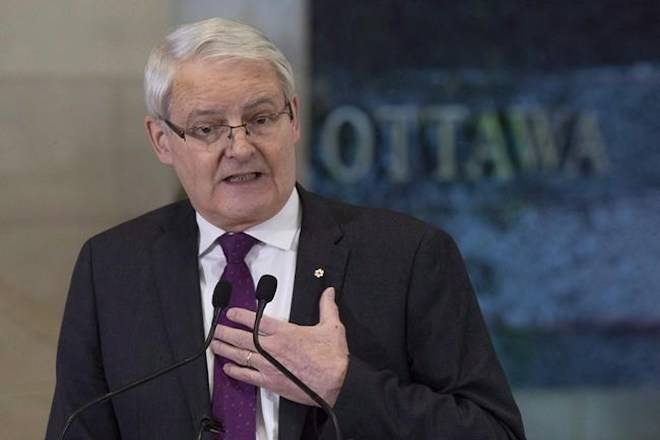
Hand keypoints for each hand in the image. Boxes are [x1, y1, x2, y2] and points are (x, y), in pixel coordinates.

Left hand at [211, 287, 348, 406]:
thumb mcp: (332, 326)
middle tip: (216, 329)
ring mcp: (269, 366)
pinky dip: (235, 371)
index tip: (231, 313)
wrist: (336, 383)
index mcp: (285, 332)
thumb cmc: (333, 358)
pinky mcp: (270, 382)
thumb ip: (327, 306)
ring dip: (225, 349)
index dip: (241, 315)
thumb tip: (328, 292)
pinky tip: (228, 368)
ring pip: (240, 356)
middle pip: (241, 338)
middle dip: (226, 332)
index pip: (257, 320)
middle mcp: (273, 348)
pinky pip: (246, 376)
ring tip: (215, 345)